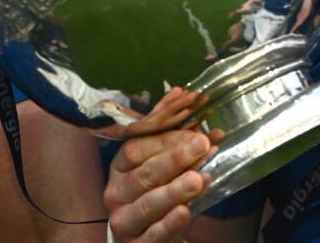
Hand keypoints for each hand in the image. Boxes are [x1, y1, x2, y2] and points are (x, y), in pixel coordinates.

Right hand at [105, 87, 219, 241]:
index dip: (167, 139)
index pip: (137, 148)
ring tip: (198, 179)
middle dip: (175, 158)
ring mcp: (123, 221)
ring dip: (174, 191)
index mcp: (120, 167)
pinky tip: (185, 212)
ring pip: (146, 205)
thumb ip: (169, 131)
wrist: (149, 237)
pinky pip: (151, 235)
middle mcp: (116, 192)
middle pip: (143, 174)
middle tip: (203, 144)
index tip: (196, 132)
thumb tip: (181, 92)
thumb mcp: (160, 161)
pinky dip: (168, 224)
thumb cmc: (155, 191)